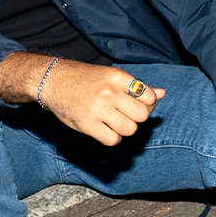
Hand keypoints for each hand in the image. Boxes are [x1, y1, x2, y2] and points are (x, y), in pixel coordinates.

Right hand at [42, 61, 162, 145]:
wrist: (54, 81)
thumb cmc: (86, 79)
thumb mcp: (112, 76)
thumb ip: (136, 87)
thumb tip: (162, 94)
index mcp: (117, 77)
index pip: (149, 96)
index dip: (148, 104)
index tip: (137, 104)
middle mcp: (109, 92)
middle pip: (142, 116)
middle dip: (137, 118)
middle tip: (126, 115)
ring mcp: (98, 109)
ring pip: (130, 130)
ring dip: (125, 129)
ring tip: (114, 122)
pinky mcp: (87, 124)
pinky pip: (113, 140)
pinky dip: (112, 138)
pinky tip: (105, 130)